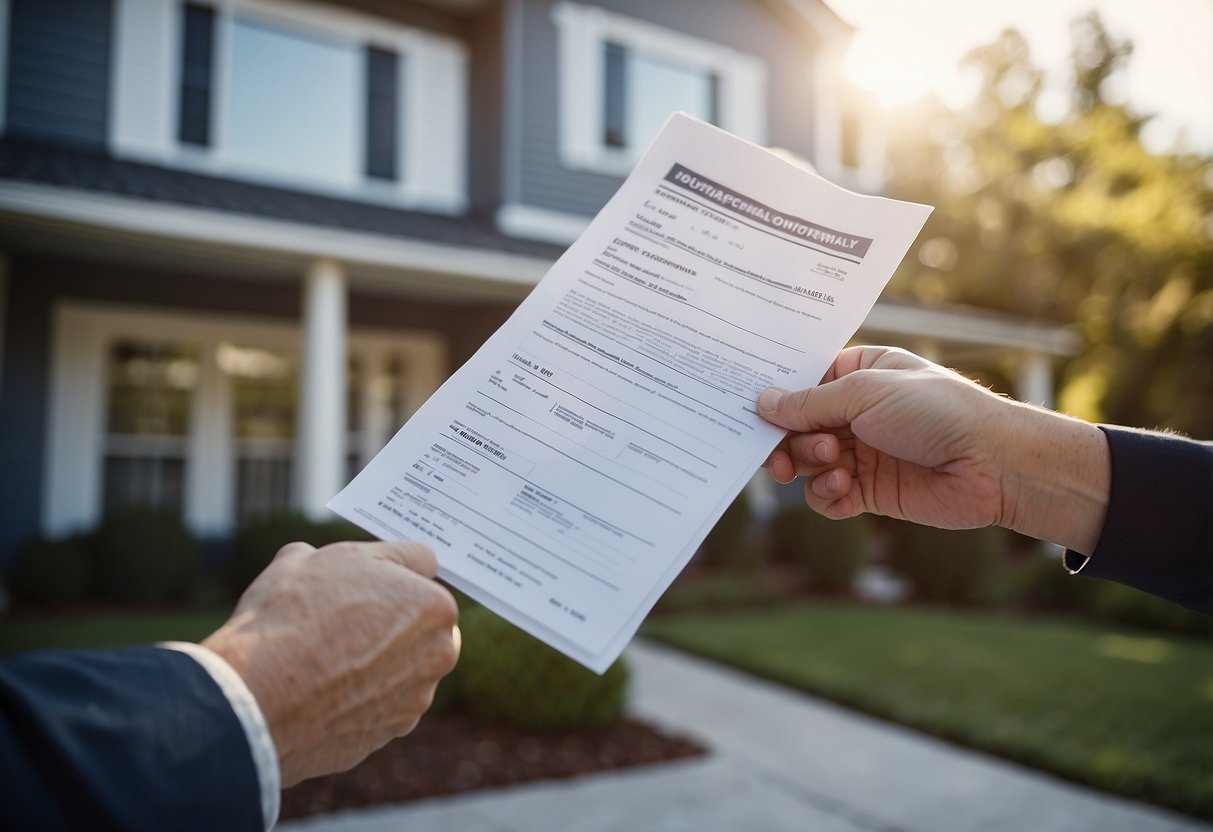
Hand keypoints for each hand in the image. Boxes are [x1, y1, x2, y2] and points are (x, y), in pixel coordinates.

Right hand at [203, 540, 459, 786]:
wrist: (255, 697)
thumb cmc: (289, 617)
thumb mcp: (315, 557)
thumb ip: (357, 559)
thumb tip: (357, 564)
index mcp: (433, 603)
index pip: (422, 571)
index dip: (386, 571)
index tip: (365, 580)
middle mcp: (438, 652)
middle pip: (419, 623)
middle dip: (392, 620)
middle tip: (345, 621)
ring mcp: (417, 697)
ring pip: (404, 667)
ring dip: (379, 663)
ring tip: (328, 659)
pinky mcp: (391, 733)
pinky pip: (382, 705)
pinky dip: (361, 699)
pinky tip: (324, 692)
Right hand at [757, 346, 1108, 553]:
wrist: (993, 465)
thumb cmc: (937, 412)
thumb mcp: (865, 393)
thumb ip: (810, 402)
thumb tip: (762, 403)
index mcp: (858, 372)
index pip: (801, 382)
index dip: (776, 397)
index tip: (749, 412)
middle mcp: (856, 411)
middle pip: (795, 426)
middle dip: (788, 440)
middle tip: (786, 454)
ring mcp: (861, 451)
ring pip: (806, 463)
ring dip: (810, 466)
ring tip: (833, 463)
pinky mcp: (869, 490)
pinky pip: (826, 496)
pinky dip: (827, 496)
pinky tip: (845, 491)